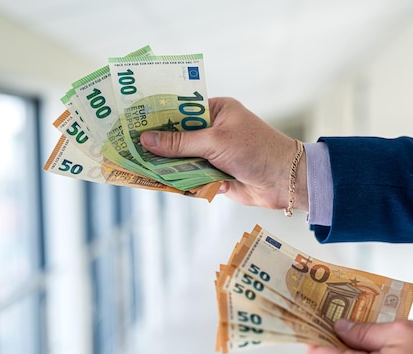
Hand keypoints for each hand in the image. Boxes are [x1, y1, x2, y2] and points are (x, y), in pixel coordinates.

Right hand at [140, 97, 307, 210]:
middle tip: (129, 149)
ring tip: (141, 168)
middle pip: (177, 137)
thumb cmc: (256, 150)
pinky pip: (192, 178)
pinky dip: (185, 182)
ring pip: (182, 160)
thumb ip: (181, 142)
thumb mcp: (216, 141)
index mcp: (216, 111)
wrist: (284, 181)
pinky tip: (167, 183)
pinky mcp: (215, 175)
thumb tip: (147, 139)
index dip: (157, 117)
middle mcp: (213, 130)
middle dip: (159, 145)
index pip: (180, 110)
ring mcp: (214, 154)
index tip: (132, 122)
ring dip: (170, 167)